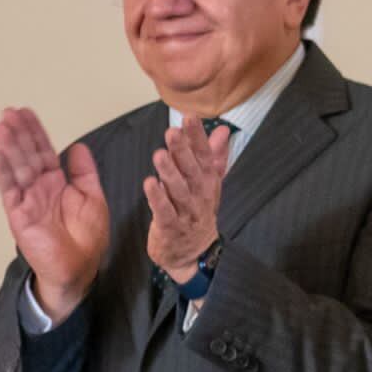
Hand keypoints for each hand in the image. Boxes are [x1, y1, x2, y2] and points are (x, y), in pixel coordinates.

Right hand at [0, 107, 109, 321]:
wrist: (79, 268)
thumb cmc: (87, 238)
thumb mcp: (92, 197)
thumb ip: (84, 172)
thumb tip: (78, 145)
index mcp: (57, 183)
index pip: (44, 151)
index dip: (35, 132)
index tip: (26, 113)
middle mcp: (39, 188)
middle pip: (28, 155)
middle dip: (19, 133)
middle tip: (9, 112)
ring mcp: (28, 200)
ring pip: (17, 168)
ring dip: (9, 146)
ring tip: (1, 125)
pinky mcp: (19, 215)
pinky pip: (10, 190)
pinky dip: (3, 172)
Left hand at [144, 117, 229, 280]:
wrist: (194, 253)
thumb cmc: (198, 212)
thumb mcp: (209, 183)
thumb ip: (214, 155)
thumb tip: (222, 130)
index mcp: (208, 181)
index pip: (204, 155)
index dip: (197, 137)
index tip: (189, 118)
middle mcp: (199, 194)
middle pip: (191, 170)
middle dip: (182, 151)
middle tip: (172, 132)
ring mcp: (186, 212)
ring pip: (178, 190)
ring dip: (169, 172)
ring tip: (159, 155)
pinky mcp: (171, 228)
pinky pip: (165, 212)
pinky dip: (157, 198)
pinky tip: (150, 183)